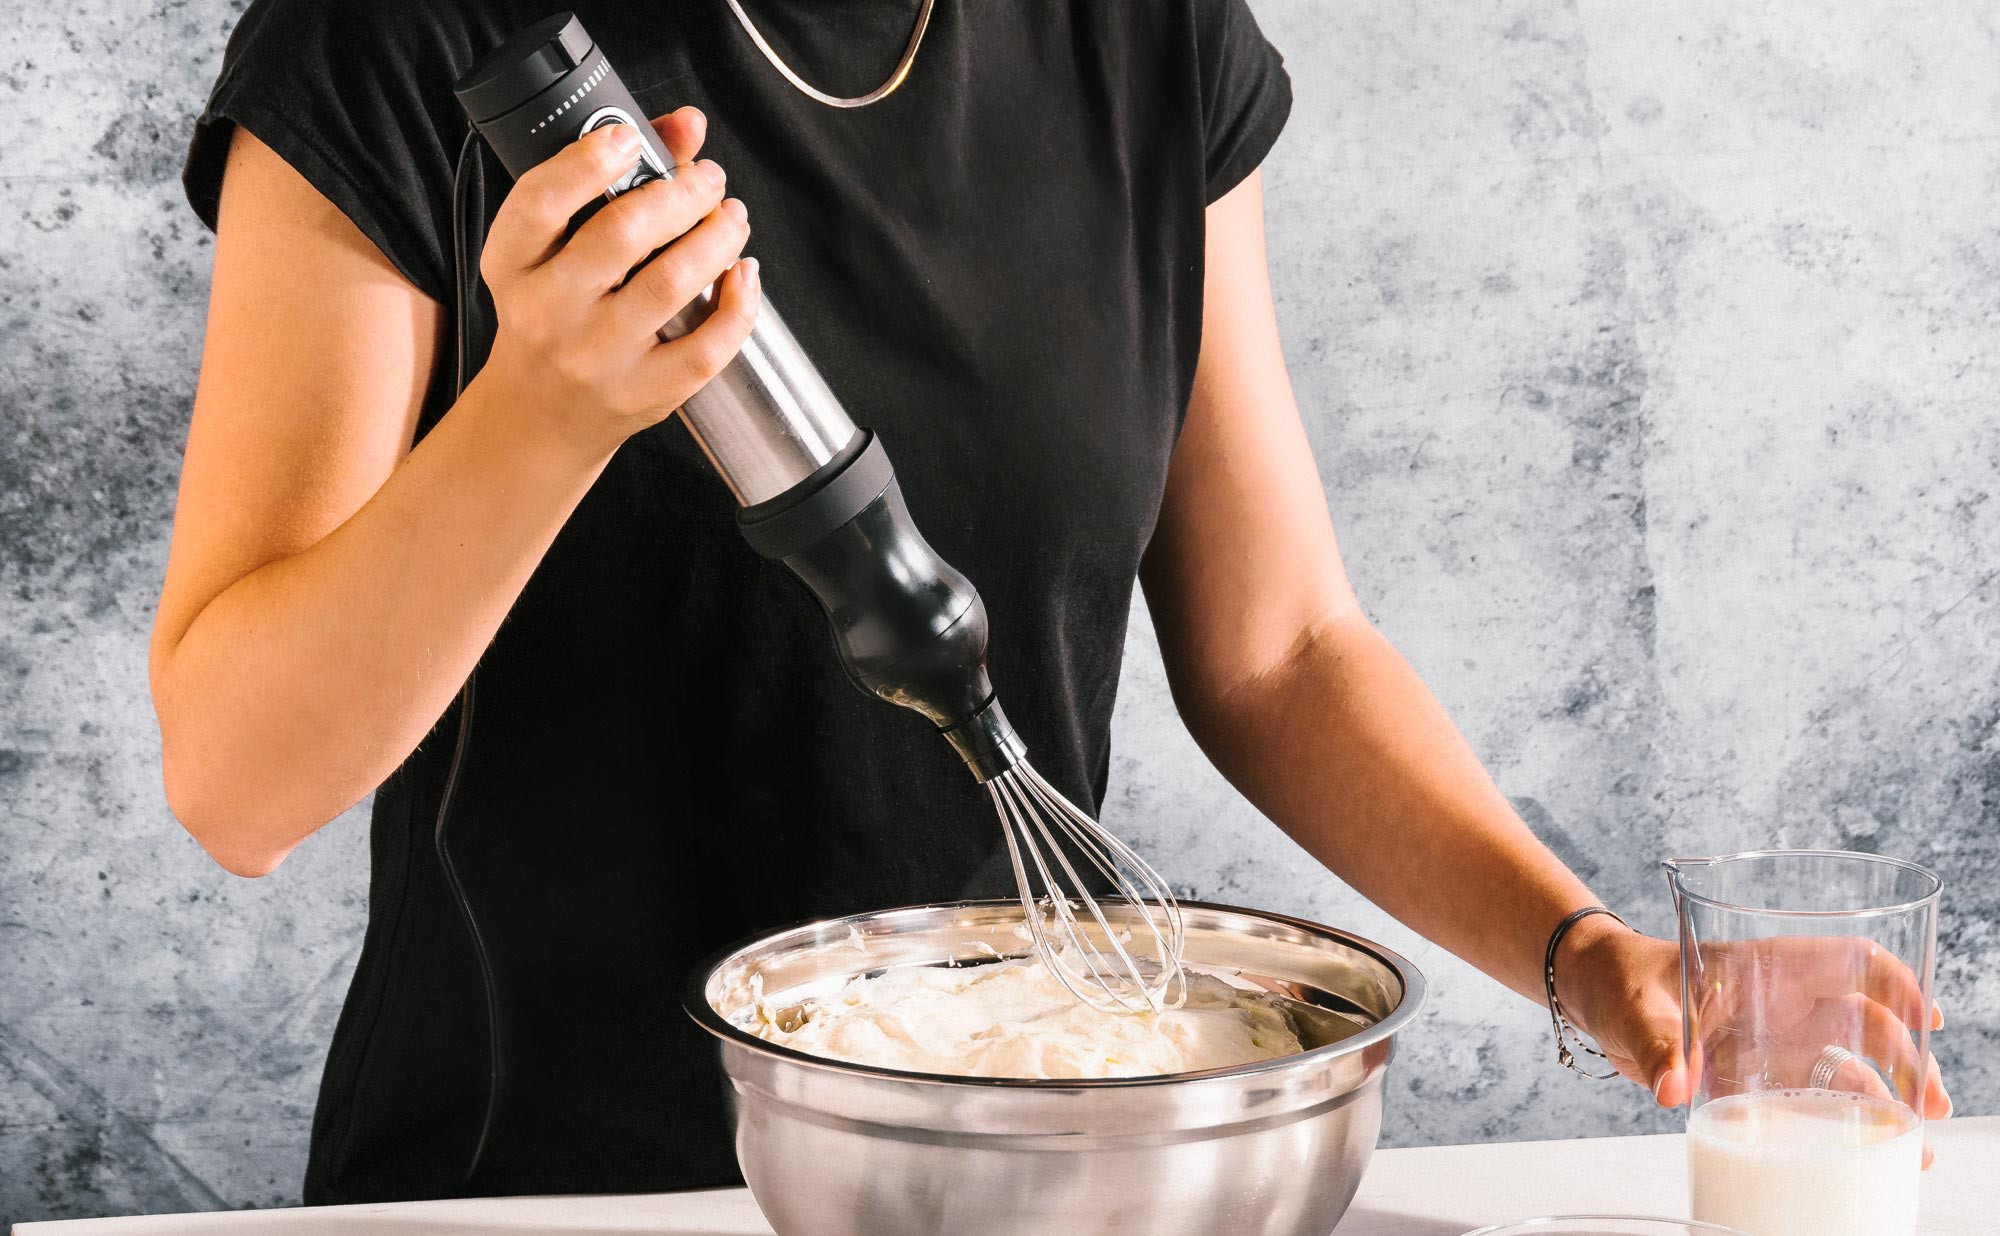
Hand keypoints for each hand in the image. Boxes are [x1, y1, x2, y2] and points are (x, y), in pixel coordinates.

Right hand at [475, 107, 759, 457]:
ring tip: (732, 217)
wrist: (539, 414)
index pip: (539, 203)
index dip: (587, 163)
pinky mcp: (643, 393)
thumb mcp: (551, 250)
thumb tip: (687, 127)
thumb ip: (611, 179)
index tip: (629, 139)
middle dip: (681, 192)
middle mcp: (549, 312)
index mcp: (514, 266)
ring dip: (717, 237)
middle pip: (621, 234)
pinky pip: (705, 347)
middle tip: (710, 178)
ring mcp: (597, 357)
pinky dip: (738, 303)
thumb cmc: (553, 315)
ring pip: (670, 283)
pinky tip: (743, 274)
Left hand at [1561, 920, 1951, 1165]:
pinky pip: (1814, 1098)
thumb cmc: (1618, 980)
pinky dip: (1847, 1123)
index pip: (1846, 959)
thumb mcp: (1632, 1004)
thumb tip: (1671, 1085)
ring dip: (1890, 1097)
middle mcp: (1783, 1001)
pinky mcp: (1760, 1076)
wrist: (1593, 996)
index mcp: (1763, 965)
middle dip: (1908, 1057)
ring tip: (1916, 1141)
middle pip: (1867, 1020)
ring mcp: (1776, 1040)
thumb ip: (1653, 1040)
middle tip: (1931, 1102)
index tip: (1923, 1016)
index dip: (1893, 981)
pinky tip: (1876, 1151)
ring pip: (1853, 1063)